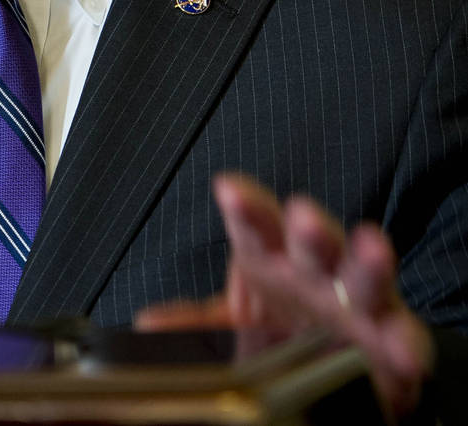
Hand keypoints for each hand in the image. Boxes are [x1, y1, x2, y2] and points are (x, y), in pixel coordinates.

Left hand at [134, 173, 434, 418]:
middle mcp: (313, 269)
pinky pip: (400, 334)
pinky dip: (404, 339)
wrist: (329, 362)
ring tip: (370, 246)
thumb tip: (149, 323)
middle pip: (312, 240)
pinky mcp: (390, 334)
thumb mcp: (231, 321)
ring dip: (366, 261)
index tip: (229, 190)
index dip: (245, 208)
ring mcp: (354, 299)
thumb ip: (195, 320)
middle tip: (302, 216)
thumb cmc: (280, 320)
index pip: (254, 224)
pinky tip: (401, 345)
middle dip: (309, 226)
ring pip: (363, 274)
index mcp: (269, 255)